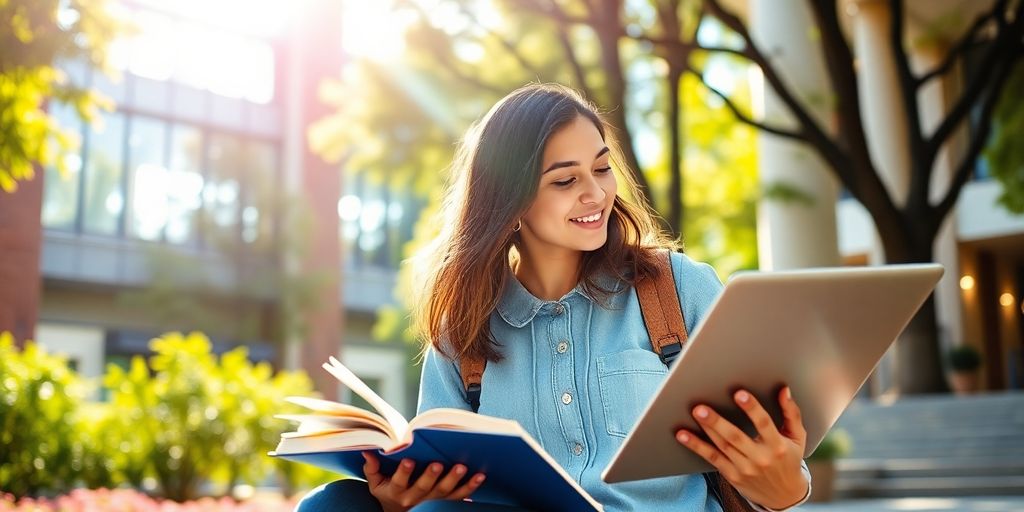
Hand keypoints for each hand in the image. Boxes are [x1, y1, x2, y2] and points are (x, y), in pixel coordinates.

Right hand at [362, 451, 486, 511]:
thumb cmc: (388, 494)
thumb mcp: (376, 484)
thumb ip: (372, 468)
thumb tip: (367, 450)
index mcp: (397, 491)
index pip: (399, 482)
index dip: (403, 472)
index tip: (408, 460)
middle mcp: (416, 498)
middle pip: (424, 487)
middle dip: (431, 475)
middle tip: (438, 464)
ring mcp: (432, 501)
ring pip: (444, 492)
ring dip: (454, 480)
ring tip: (463, 467)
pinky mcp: (445, 502)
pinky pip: (459, 496)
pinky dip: (470, 487)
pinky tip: (480, 476)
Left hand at [675, 386, 808, 509]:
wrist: (784, 496)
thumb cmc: (789, 459)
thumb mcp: (797, 437)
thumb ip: (791, 413)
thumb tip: (784, 390)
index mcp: (778, 446)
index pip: (764, 424)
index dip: (752, 409)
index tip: (740, 394)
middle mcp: (760, 458)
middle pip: (736, 437)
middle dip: (718, 422)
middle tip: (702, 408)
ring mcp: (745, 468)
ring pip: (722, 446)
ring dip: (706, 430)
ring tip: (694, 414)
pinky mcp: (732, 475)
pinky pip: (712, 458)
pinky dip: (696, 447)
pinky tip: (683, 435)